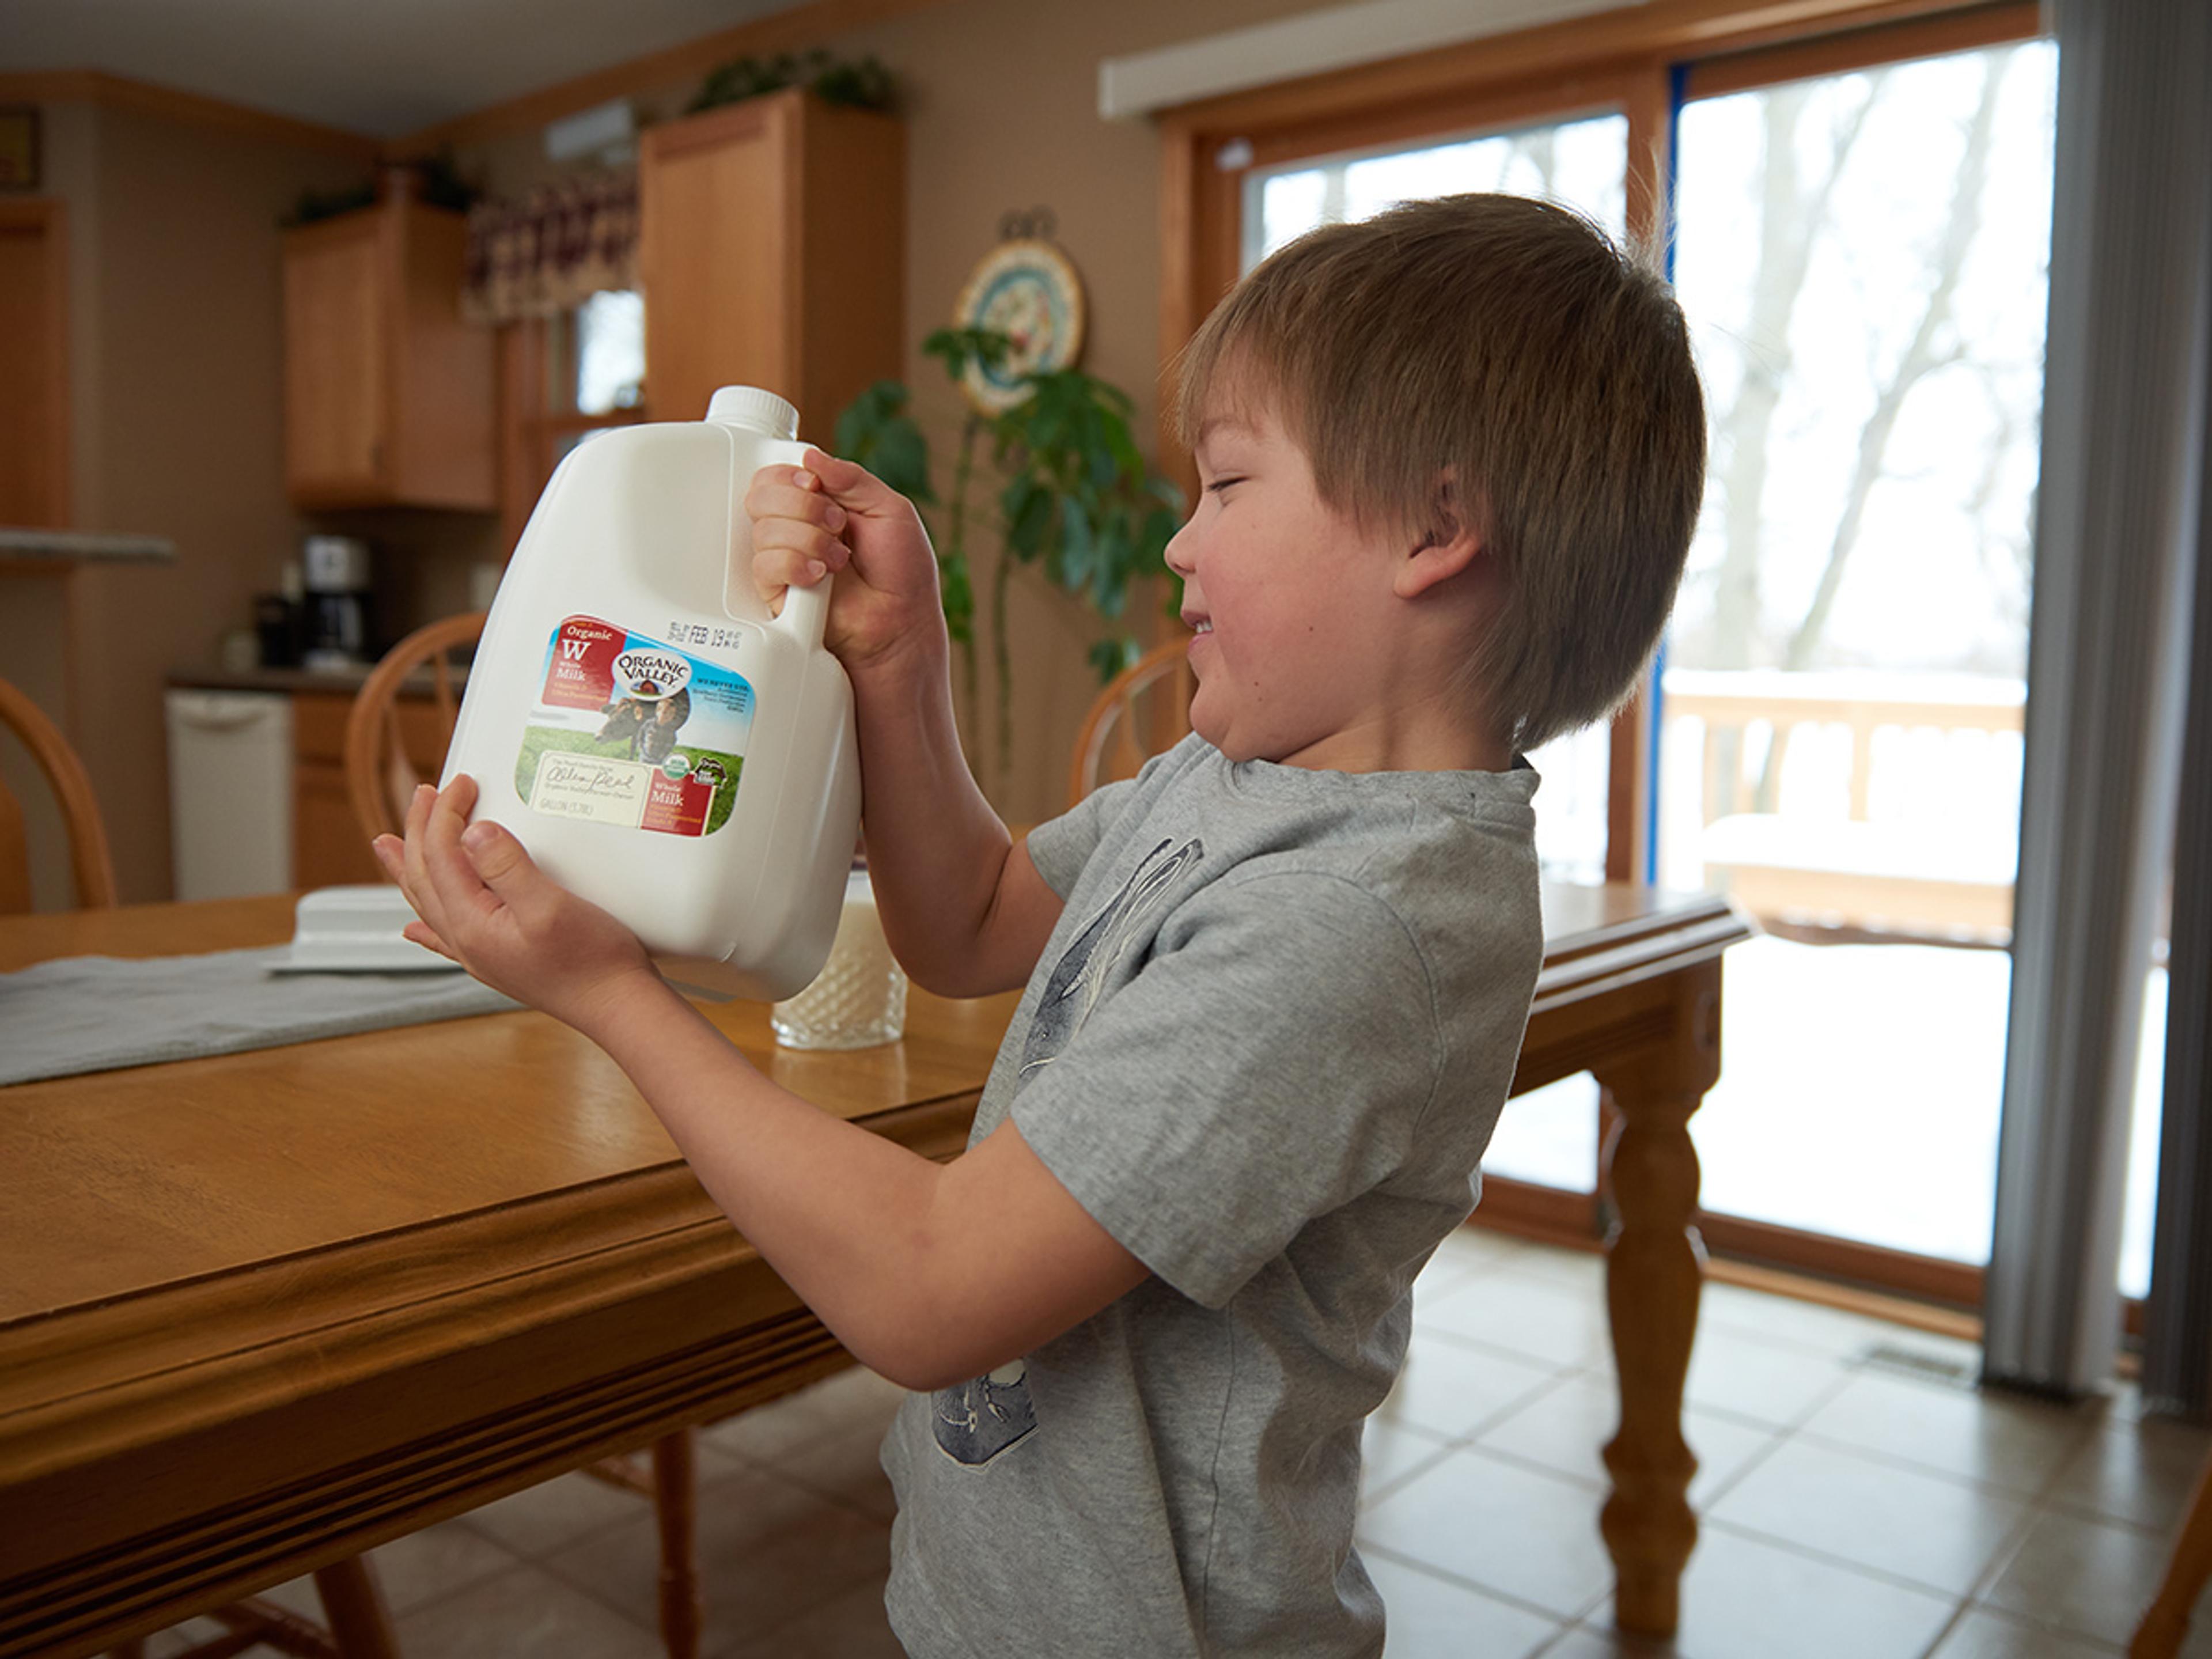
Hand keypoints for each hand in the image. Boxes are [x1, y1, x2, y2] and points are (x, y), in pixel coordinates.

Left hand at [371, 774, 659, 1037]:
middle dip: (419, 831)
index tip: (462, 784)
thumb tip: (471, 833)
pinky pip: (443, 937)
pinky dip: (423, 924)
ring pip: (428, 902)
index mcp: (472, 924)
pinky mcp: (497, 960)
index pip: (442, 855)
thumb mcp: (550, 906)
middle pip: (425, 876)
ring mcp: (479, 954)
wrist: (617, 1005)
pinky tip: (414, 928)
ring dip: (408, 868)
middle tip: (423, 796)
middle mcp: (466, 941)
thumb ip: (506, 867)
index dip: (446, 814)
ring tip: (388, 846)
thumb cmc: (592, 961)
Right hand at [744, 447, 947, 677]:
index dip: (789, 475)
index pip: (776, 474)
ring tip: (840, 560)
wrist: (901, 624)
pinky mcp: (778, 592)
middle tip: (837, 524)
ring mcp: (785, 559)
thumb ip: (852, 478)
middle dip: (803, 505)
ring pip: (764, 529)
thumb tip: (810, 457)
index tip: (814, 485)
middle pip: (761, 495)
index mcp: (820, 502)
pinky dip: (796, 565)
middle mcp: (797, 527)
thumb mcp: (891, 510)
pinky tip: (820, 576)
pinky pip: (765, 566)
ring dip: (809, 540)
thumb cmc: (903, 572)